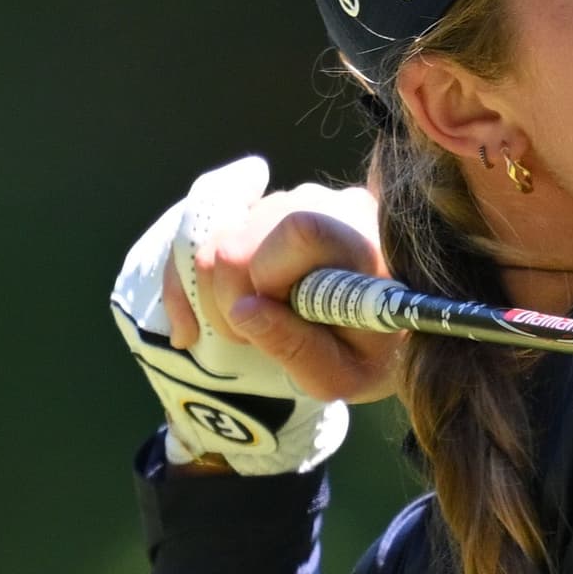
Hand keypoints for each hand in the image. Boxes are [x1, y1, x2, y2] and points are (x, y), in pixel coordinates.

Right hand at [178, 181, 407, 408]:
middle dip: (227, 297)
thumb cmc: (368, 356)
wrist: (381, 331)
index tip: (271, 319)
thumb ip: (298, 348)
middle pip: (240, 237)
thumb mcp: (343, 375)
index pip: (299, 230)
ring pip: (216, 235)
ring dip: (213, 291)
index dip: (266, 278)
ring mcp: (290, 197)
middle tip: (247, 338)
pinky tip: (207, 316)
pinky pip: (203, 229)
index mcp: (362, 241)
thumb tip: (243, 310)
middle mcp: (326, 204)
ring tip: (246, 324)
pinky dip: (191, 278)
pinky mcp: (261, 206)